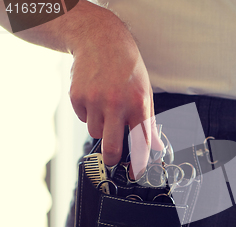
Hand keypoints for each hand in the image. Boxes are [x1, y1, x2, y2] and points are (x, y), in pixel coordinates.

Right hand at [69, 18, 161, 176]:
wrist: (101, 41)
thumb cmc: (127, 68)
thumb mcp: (146, 92)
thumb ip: (149, 121)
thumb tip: (157, 146)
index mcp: (138, 103)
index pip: (140, 141)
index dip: (138, 162)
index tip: (136, 174)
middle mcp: (116, 103)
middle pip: (111, 146)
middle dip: (112, 158)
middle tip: (112, 159)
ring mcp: (94, 100)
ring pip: (95, 132)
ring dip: (102, 127)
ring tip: (107, 107)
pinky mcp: (77, 97)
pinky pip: (83, 118)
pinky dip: (89, 113)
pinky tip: (95, 97)